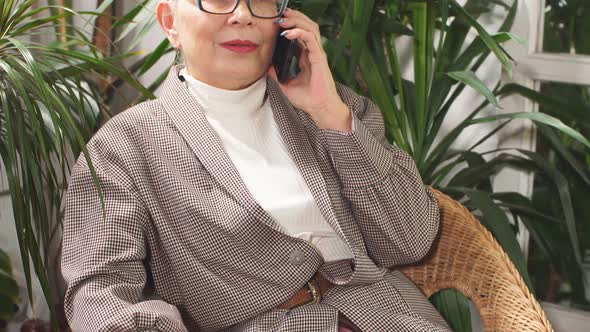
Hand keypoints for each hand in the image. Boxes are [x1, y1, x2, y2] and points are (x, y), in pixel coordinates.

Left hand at [268, 8, 351, 131]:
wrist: (319, 109)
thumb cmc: (308, 99)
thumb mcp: (286, 85)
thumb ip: (278, 74)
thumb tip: (267, 67)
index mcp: (307, 57)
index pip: (300, 34)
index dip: (290, 25)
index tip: (277, 22)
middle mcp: (313, 53)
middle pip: (307, 26)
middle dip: (294, 17)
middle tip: (281, 13)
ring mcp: (318, 54)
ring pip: (310, 28)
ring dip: (296, 20)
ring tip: (283, 18)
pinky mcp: (319, 58)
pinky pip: (310, 39)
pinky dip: (299, 32)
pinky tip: (288, 33)